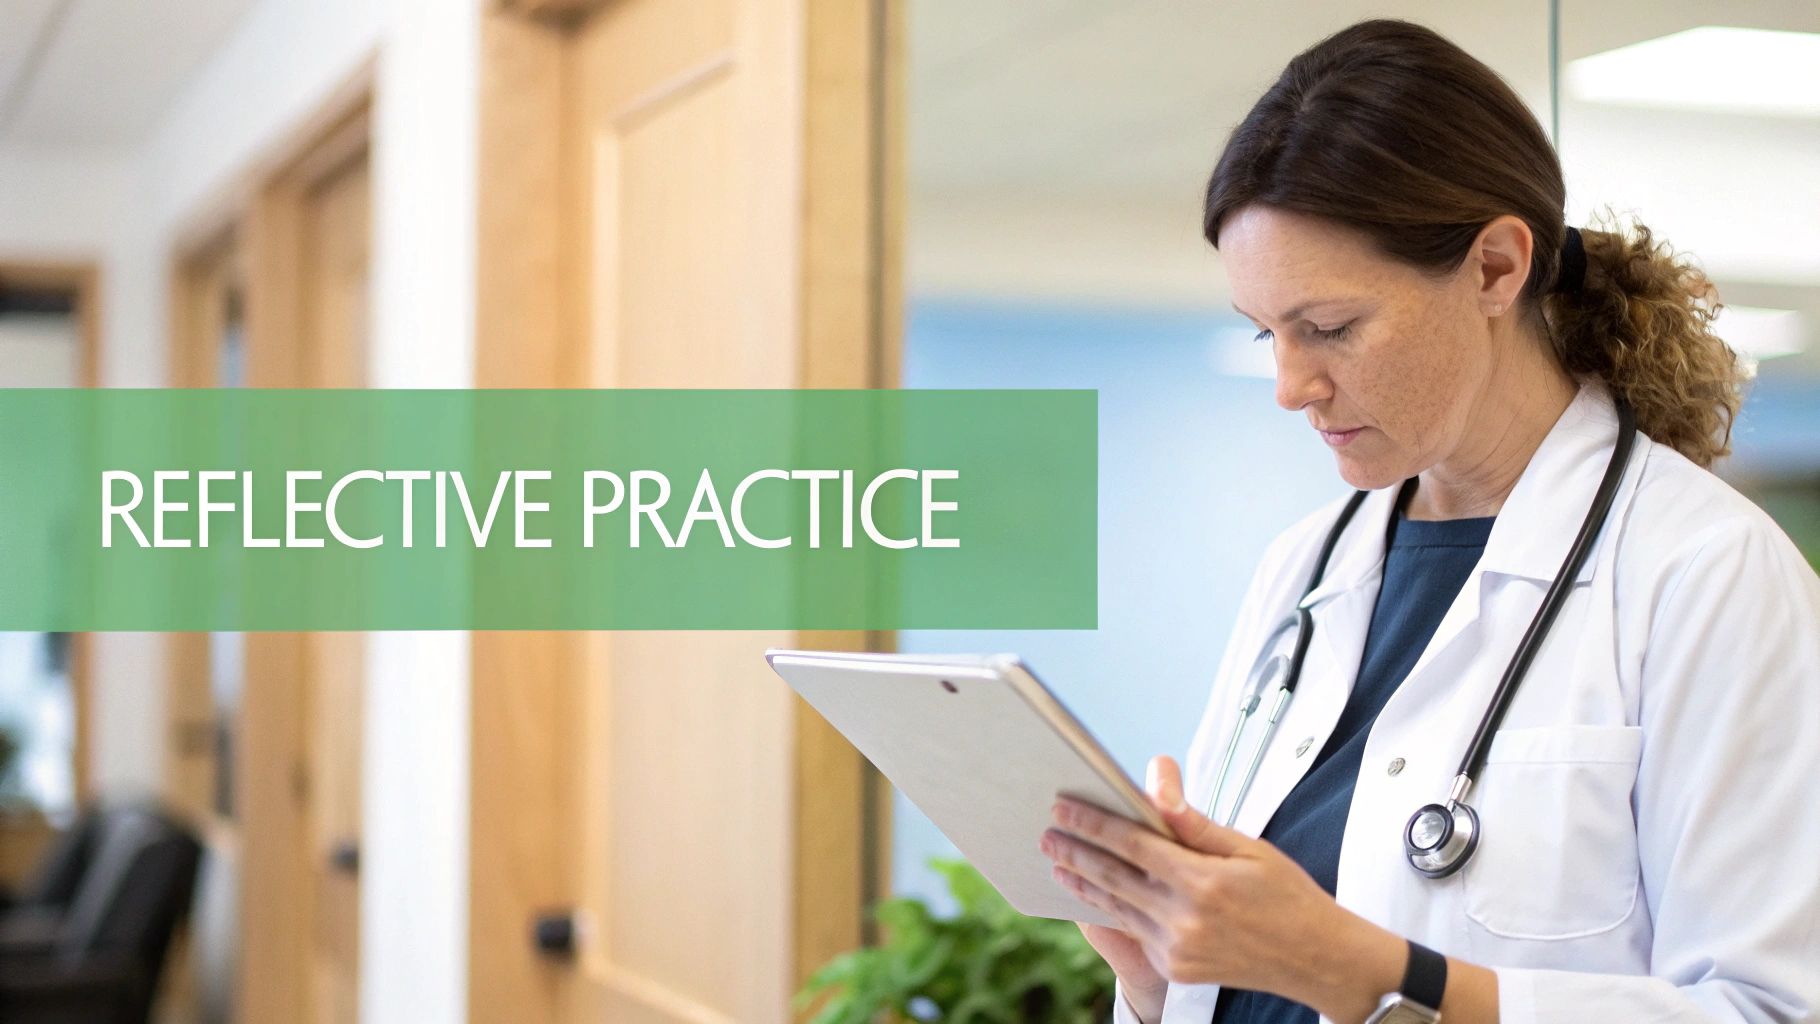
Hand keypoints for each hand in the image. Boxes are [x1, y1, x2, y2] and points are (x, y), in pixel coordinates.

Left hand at [1038, 756, 1404, 1021]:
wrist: (1316, 959)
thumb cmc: (1287, 895)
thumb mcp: (1248, 848)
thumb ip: (1194, 823)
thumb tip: (1157, 786)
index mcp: (1204, 882)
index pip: (1133, 843)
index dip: (1092, 823)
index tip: (1063, 807)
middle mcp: (1185, 918)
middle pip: (1114, 876)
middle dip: (1075, 852)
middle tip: (1045, 833)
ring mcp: (1178, 948)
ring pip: (1117, 907)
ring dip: (1084, 883)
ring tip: (1057, 863)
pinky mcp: (1177, 967)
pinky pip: (1135, 931)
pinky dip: (1111, 909)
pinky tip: (1095, 893)